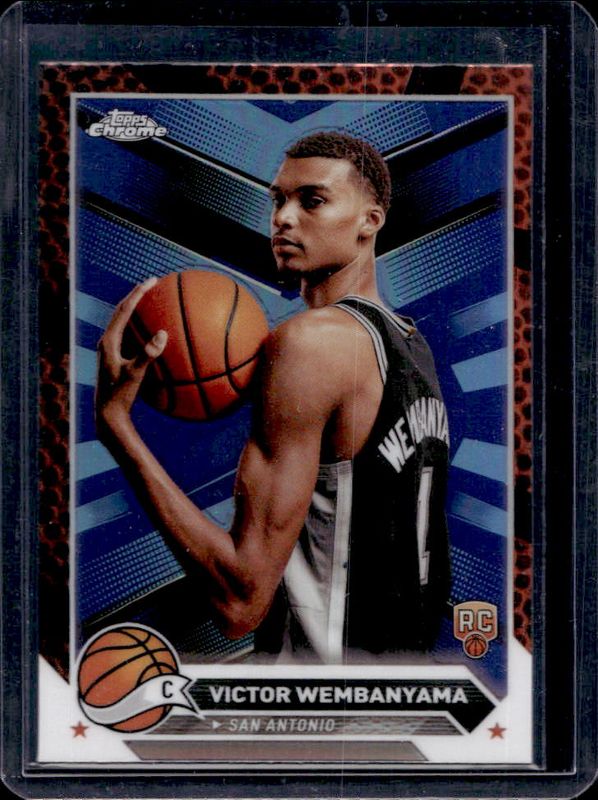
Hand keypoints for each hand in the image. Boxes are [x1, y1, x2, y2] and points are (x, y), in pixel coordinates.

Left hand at [95, 277, 167, 440]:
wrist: (106, 415)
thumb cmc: (120, 396)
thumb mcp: (135, 375)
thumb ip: (148, 354)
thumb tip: (163, 333)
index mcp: (109, 341)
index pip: (124, 309)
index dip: (138, 292)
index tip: (152, 280)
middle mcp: (107, 342)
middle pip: (122, 310)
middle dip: (137, 295)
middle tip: (153, 284)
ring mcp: (109, 350)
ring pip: (123, 321)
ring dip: (136, 309)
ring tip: (152, 301)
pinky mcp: (114, 358)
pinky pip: (128, 335)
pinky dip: (139, 326)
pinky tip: (152, 332)